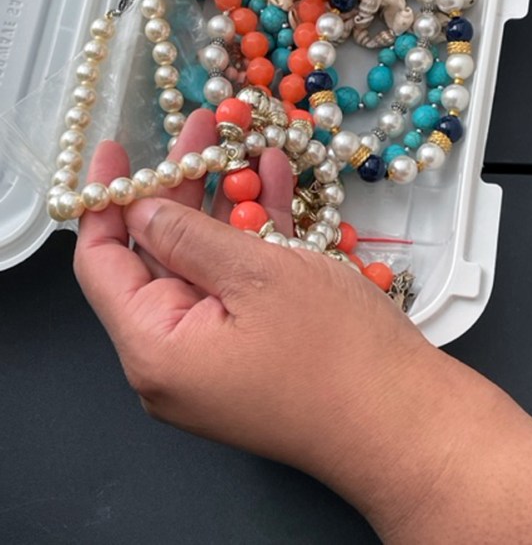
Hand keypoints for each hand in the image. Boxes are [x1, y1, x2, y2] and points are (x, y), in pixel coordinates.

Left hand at [72, 109, 496, 537]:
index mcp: (155, 347)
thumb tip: (140, 210)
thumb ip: (188, 236)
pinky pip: (241, 284)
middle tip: (202, 130)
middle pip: (159, 257)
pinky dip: (255, 235)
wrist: (406, 422)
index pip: (102, 264)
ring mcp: (217, 354)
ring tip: (243, 144)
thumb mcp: (256, 275)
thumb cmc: (335, 351)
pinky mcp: (255, 350)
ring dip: (226, 203)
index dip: (105, 201)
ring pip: (206, 264)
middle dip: (182, 188)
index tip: (117, 150)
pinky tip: (274, 180)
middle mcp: (175, 357)